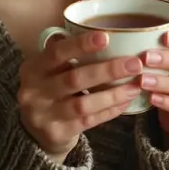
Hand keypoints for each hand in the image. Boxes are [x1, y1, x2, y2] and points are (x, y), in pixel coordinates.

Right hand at [18, 30, 142, 161]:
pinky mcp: (56, 133)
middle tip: (134, 64)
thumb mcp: (48, 70)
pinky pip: (88, 121)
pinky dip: (108, 111)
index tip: (106, 37)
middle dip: (107, 70)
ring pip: (83, 104)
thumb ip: (67, 54)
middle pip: (74, 79)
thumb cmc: (50, 89)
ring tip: (134, 86)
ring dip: (113, 94)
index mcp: (33, 69)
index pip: (56, 53)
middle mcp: (34, 91)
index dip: (80, 45)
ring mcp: (43, 115)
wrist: (34, 130)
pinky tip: (124, 102)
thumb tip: (106, 35)